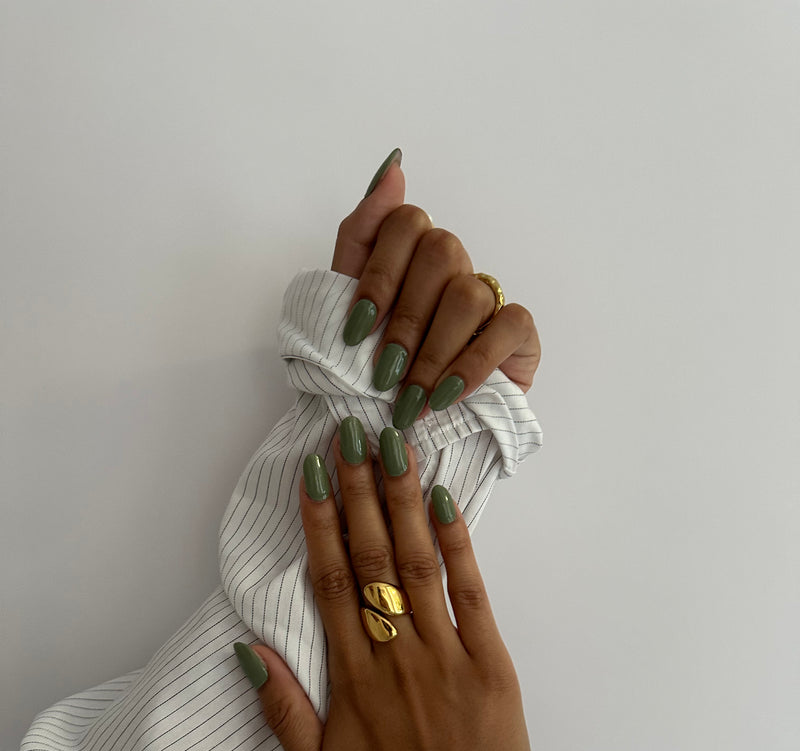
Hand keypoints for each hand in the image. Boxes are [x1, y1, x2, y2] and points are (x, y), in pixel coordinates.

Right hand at [242, 424, 536, 750]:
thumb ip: (280, 710)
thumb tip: (246, 646)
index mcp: (351, 681)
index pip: (329, 583)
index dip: (318, 523)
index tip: (312, 472)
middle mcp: (396, 657)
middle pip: (373, 558)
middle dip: (360, 491)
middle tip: (353, 432)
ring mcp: (449, 657)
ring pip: (420, 564)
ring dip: (405, 501)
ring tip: (395, 446)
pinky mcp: (494, 667)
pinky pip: (473, 595)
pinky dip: (459, 545)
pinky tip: (446, 501)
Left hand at [331, 150, 541, 429]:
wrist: (409, 428)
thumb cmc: (378, 370)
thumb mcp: (350, 304)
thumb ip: (362, 235)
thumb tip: (393, 166)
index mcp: (408, 250)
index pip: (401, 222)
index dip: (377, 274)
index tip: (356, 330)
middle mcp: (451, 264)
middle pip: (439, 252)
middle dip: (404, 321)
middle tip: (383, 375)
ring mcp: (488, 293)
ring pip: (467, 294)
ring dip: (432, 353)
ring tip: (412, 399)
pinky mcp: (519, 330)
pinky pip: (506, 326)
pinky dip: (470, 364)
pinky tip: (446, 396)